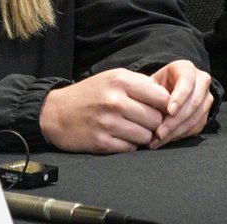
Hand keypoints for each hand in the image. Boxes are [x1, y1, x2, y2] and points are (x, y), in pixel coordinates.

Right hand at [39, 68, 170, 152]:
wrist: (56, 112)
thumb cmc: (90, 94)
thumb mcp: (113, 78)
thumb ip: (140, 84)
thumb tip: (170, 98)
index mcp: (120, 80)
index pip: (161, 97)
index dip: (164, 105)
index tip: (159, 109)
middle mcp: (115, 100)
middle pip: (156, 119)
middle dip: (154, 123)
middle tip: (143, 121)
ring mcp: (108, 122)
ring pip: (146, 136)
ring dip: (142, 136)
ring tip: (131, 128)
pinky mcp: (101, 142)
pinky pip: (131, 148)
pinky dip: (129, 145)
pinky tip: (119, 136)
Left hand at [148, 60, 213, 147]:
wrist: (167, 89)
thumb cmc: (156, 85)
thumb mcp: (151, 82)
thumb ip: (151, 92)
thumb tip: (150, 110)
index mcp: (186, 69)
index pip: (187, 82)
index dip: (179, 97)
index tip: (168, 111)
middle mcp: (201, 81)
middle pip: (193, 103)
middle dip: (175, 120)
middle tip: (159, 133)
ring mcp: (206, 98)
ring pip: (195, 118)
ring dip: (176, 131)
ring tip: (158, 140)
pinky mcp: (206, 114)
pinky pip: (195, 127)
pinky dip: (180, 135)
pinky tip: (165, 140)